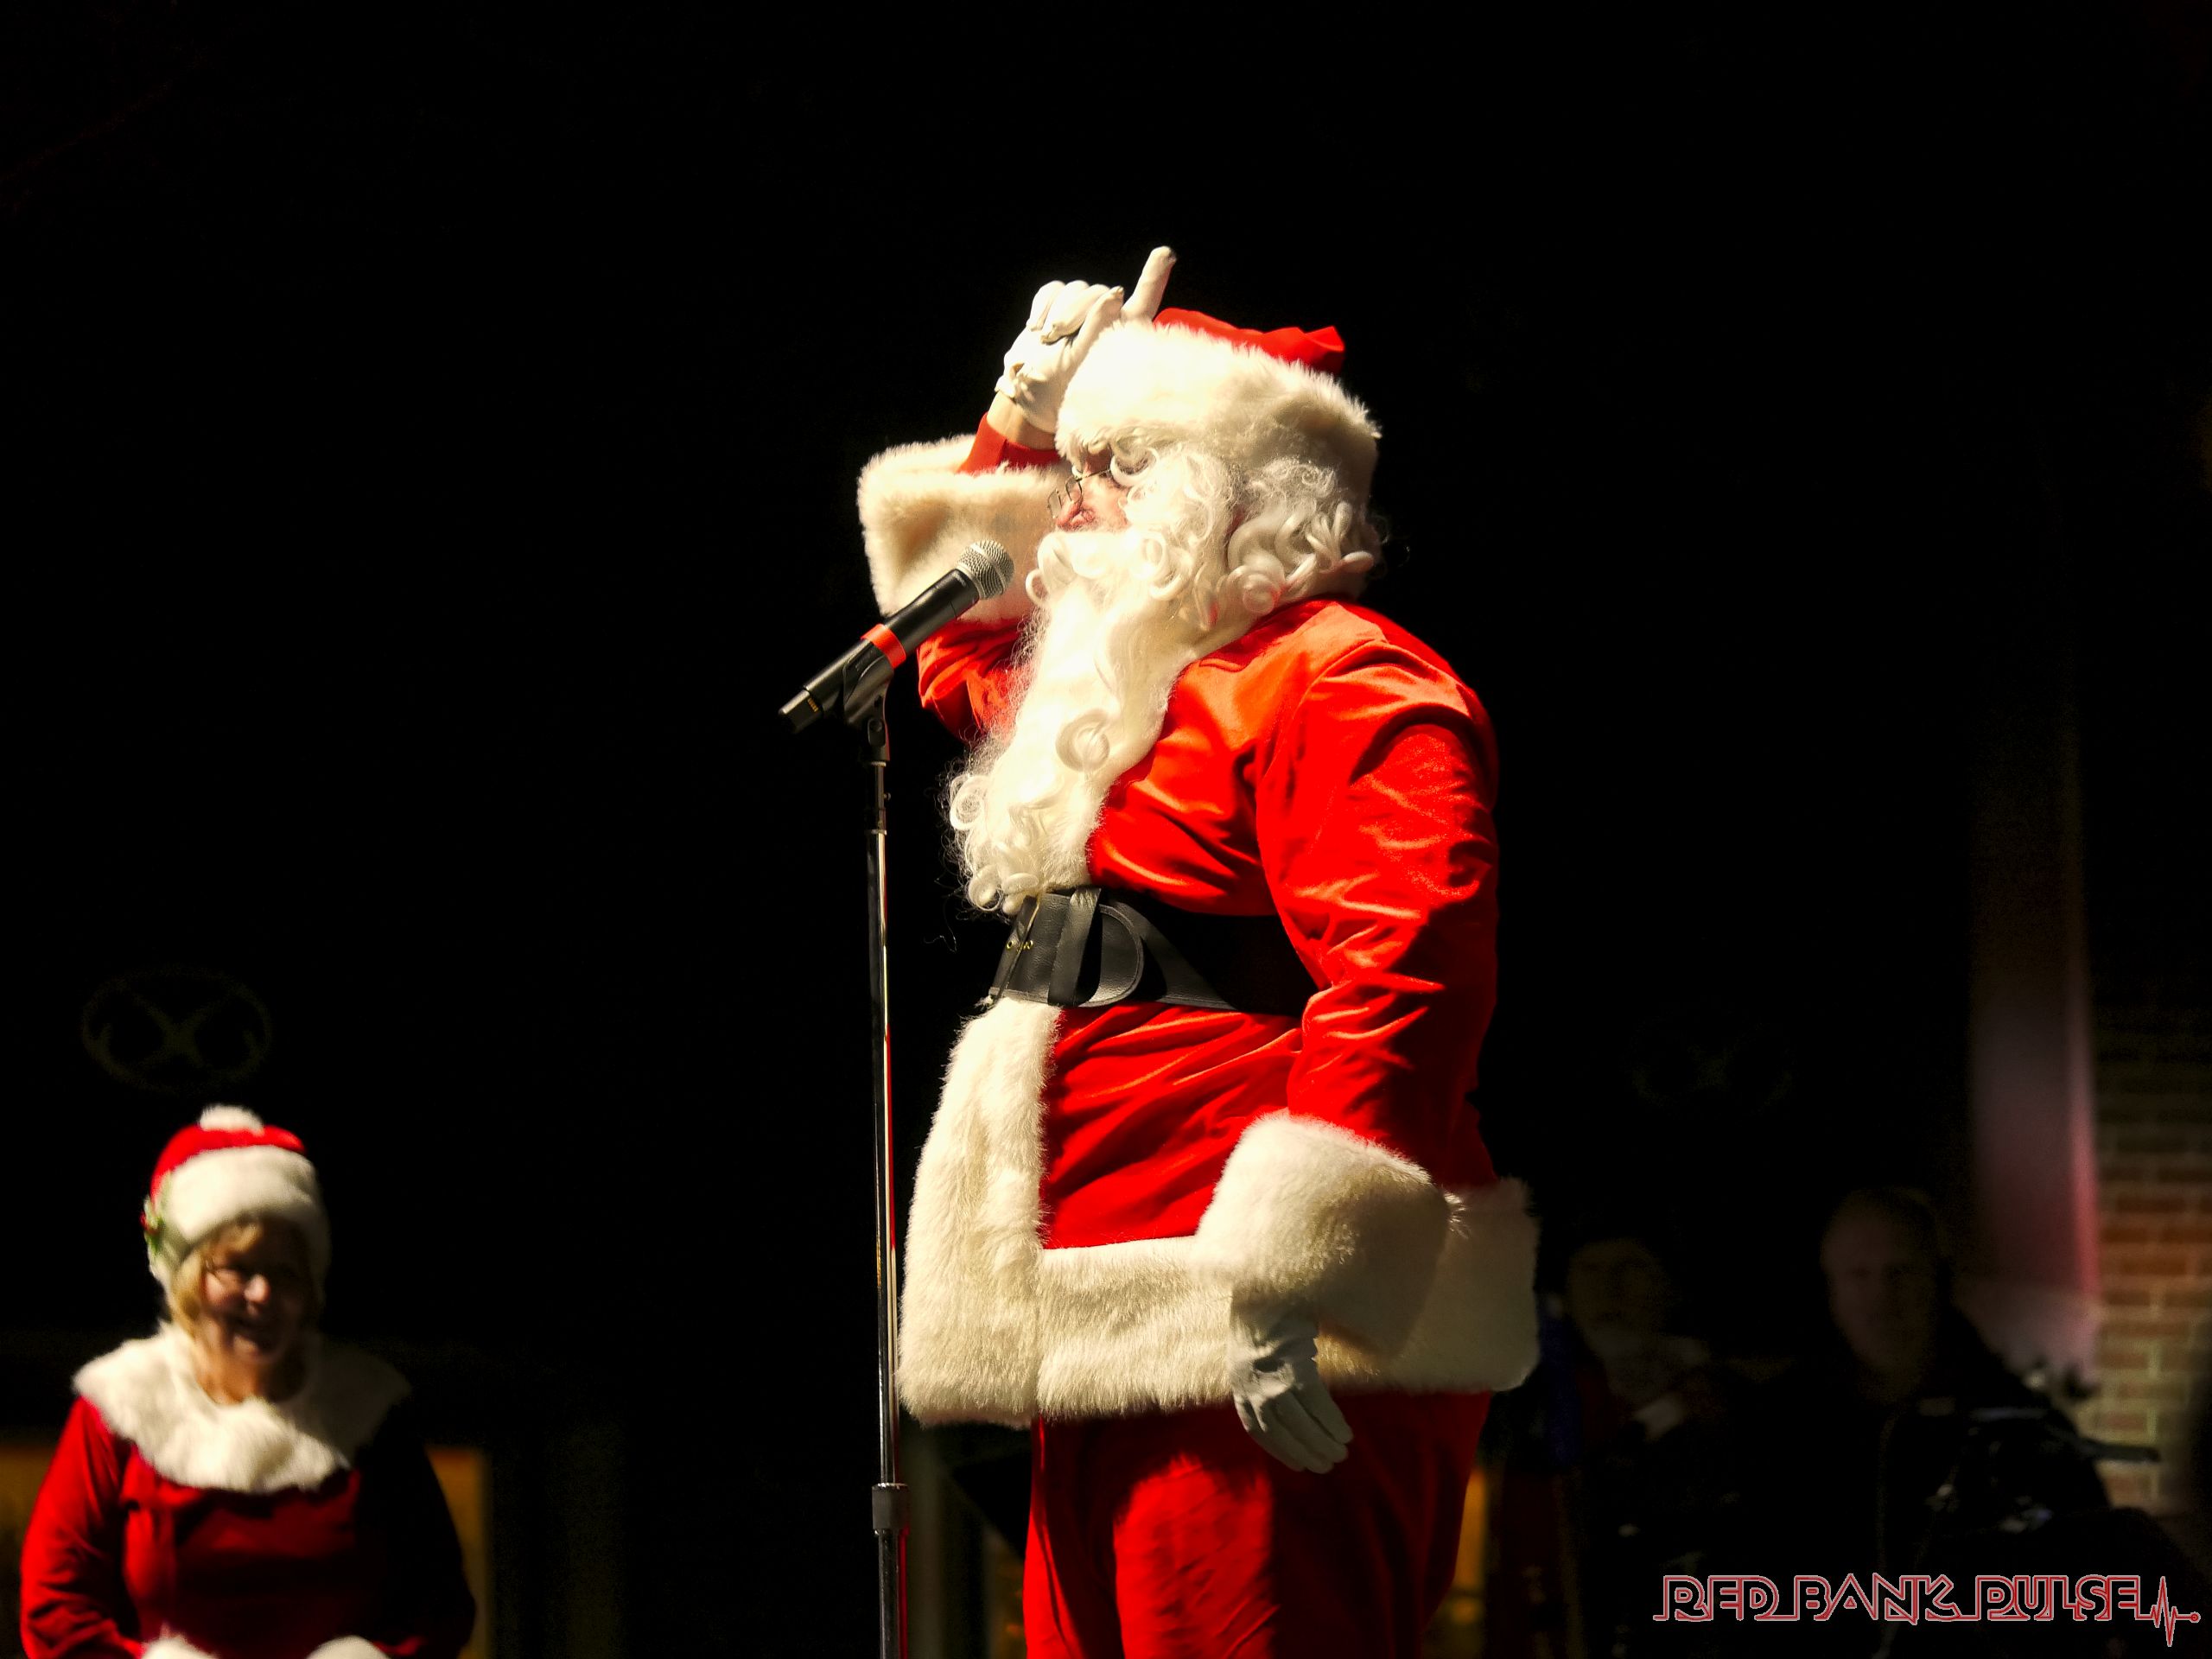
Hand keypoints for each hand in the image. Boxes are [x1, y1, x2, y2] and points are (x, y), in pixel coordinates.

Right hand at [992, 246, 1176, 436]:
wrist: (1029, 395)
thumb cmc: (1063, 387)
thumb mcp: (1082, 362)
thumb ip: (1099, 326)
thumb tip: (1115, 292)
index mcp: (1124, 333)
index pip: (1145, 299)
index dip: (1154, 275)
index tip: (1165, 254)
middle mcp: (1107, 317)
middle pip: (1097, 292)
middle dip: (1074, 312)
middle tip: (1055, 338)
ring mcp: (1082, 311)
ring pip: (1074, 289)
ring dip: (1056, 313)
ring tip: (1046, 340)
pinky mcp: (1057, 305)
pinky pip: (1052, 289)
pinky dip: (1041, 306)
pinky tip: (1035, 329)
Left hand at [1228, 1301, 1352, 1473]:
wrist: (1268, 1289)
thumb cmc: (1264, 1321)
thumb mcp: (1251, 1357)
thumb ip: (1262, 1381)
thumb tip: (1286, 1409)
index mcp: (1239, 1387)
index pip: (1257, 1431)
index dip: (1280, 1451)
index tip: (1299, 1465)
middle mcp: (1252, 1389)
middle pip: (1282, 1432)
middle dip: (1307, 1452)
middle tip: (1329, 1464)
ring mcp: (1272, 1380)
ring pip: (1300, 1423)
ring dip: (1323, 1443)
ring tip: (1341, 1451)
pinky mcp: (1294, 1369)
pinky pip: (1317, 1404)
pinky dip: (1332, 1422)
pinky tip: (1345, 1432)